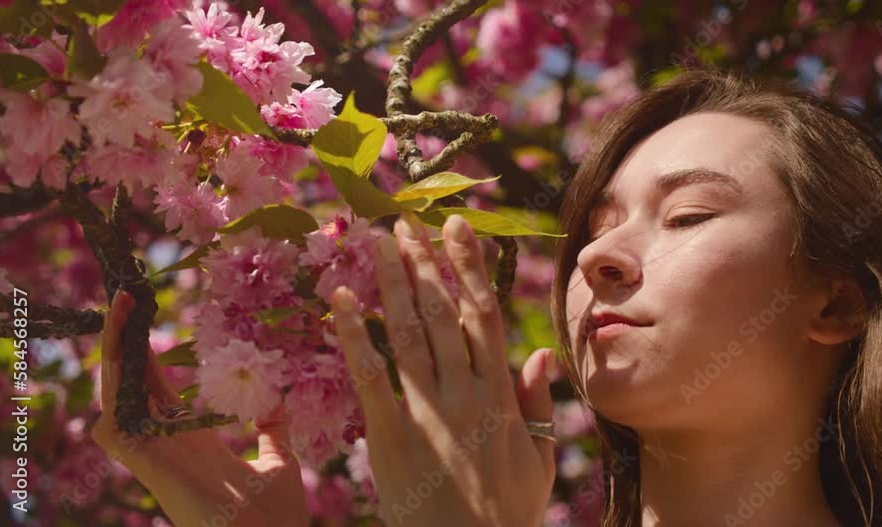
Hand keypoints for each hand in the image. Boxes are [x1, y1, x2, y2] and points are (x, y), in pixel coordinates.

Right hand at [92, 290, 306, 526]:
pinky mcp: (146, 465)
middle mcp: (166, 446)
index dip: (152, 356)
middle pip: (135, 385)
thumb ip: (273, 430)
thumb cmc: (277, 515)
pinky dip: (114, 386)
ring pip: (118, 396)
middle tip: (129, 297)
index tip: (150, 320)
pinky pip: (115, 421)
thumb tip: (276, 400)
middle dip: (129, 341)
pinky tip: (120, 350)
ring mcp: (153, 455)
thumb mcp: (279, 459)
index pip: (160, 392)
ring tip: (121, 307)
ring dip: (116, 352)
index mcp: (193, 444)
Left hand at [331, 212, 556, 526]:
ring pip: (410, 333)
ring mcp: (430, 412)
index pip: (483, 314)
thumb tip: (541, 355)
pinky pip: (371, 377)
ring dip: (393, 282)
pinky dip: (354, 335)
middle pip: (443, 313)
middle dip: (425, 263)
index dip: (469, 267)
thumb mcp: (539, 459)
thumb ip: (538, 404)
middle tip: (405, 223)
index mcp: (499, 394)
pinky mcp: (393, 436)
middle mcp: (466, 392)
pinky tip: (340, 300)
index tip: (456, 229)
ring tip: (377, 242)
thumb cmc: (507, 514)